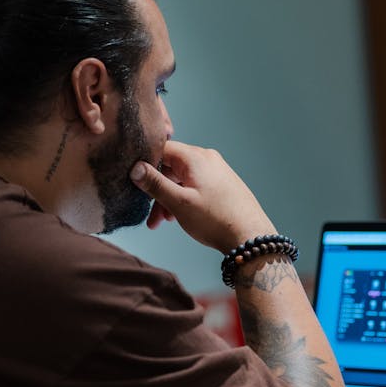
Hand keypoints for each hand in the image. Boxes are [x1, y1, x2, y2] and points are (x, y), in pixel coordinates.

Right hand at [130, 140, 274, 253]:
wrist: (250, 236)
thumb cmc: (215, 219)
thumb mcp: (178, 202)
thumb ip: (155, 184)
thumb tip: (135, 168)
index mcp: (195, 157)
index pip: (161, 149)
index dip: (145, 164)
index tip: (135, 183)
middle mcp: (207, 158)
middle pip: (170, 167)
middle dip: (156, 190)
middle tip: (149, 214)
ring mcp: (216, 171)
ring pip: (182, 179)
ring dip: (168, 198)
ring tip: (162, 221)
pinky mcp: (221, 184)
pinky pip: (194, 186)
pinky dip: (183, 199)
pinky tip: (178, 217)